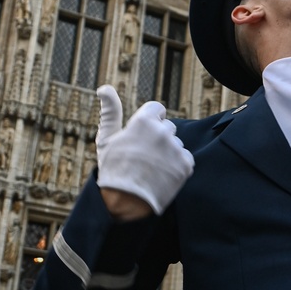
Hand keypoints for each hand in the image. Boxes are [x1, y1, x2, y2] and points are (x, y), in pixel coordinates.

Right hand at [96, 85, 194, 216]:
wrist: (125, 201)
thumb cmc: (112, 169)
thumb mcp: (107, 138)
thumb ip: (110, 111)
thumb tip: (104, 88)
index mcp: (143, 121)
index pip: (157, 109)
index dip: (149, 121)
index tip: (142, 135)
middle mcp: (163, 131)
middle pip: (167, 128)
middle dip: (158, 138)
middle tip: (144, 156)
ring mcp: (176, 148)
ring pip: (176, 144)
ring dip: (168, 153)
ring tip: (152, 168)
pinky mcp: (186, 164)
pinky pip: (185, 159)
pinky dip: (176, 166)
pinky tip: (162, 175)